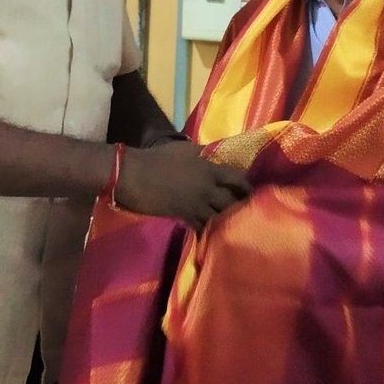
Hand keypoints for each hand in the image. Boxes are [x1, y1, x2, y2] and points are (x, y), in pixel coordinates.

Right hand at [114, 140, 251, 230]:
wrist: (134, 175)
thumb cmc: (158, 158)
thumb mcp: (185, 150)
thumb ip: (203, 154)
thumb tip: (215, 155)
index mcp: (209, 170)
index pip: (237, 179)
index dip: (246, 186)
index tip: (250, 191)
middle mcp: (207, 190)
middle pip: (233, 202)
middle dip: (240, 207)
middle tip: (245, 211)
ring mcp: (196, 205)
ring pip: (220, 218)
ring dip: (226, 220)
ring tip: (232, 224)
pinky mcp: (184, 217)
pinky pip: (203, 228)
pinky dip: (208, 230)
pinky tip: (211, 233)